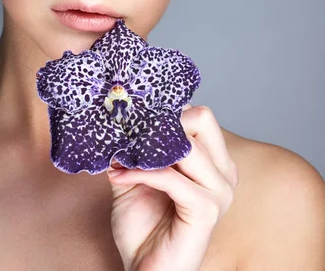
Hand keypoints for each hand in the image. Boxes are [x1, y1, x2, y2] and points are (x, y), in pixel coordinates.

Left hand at [106, 104, 238, 270]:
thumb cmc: (143, 227)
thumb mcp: (134, 175)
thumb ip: (132, 147)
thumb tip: (116, 118)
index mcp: (212, 161)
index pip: (198, 114)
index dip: (164, 112)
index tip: (132, 119)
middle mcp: (222, 172)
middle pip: (201, 119)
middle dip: (162, 124)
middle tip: (131, 136)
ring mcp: (219, 191)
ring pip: (186, 145)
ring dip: (145, 149)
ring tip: (120, 160)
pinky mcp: (206, 210)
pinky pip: (171, 176)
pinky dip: (140, 173)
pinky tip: (120, 177)